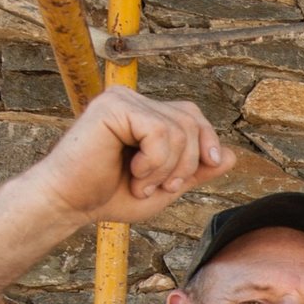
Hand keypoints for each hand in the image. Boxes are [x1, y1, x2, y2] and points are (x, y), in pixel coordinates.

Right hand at [17, 85, 232, 230]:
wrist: (70, 204)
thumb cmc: (110, 195)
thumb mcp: (166, 186)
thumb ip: (197, 170)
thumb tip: (233, 155)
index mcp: (145, 113)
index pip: (193, 117)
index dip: (204, 146)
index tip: (183, 181)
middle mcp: (133, 100)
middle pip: (191, 122)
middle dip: (185, 164)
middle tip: (157, 188)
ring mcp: (122, 99)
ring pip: (178, 129)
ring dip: (166, 169)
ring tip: (140, 183)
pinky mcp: (113, 106)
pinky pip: (159, 132)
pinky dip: (153, 163)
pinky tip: (132, 173)